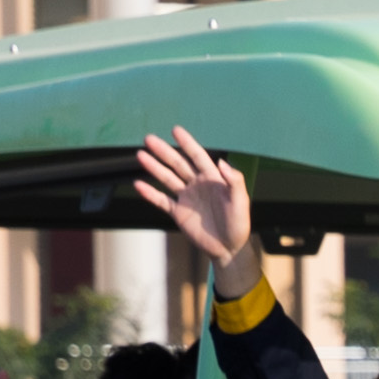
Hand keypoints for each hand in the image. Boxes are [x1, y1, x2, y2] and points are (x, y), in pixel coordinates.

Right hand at [136, 128, 253, 295]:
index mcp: (213, 179)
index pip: (198, 156)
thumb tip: (222, 162)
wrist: (229, 248)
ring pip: (167, 178)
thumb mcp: (241, 201)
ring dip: (154, 167)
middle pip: (178, 164)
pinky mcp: (179, 213)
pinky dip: (150, 194)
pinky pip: (162, 200)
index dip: (187, 143)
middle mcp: (198, 185)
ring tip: (140, 155)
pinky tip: (138, 184)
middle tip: (149, 139)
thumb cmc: (239, 224)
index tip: (175, 130)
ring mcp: (187, 198)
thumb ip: (234, 181)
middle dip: (164, 151)